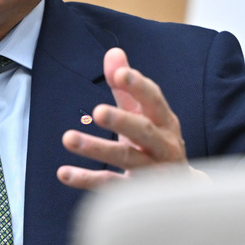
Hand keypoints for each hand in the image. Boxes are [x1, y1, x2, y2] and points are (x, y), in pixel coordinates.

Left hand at [58, 48, 202, 189]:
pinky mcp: (136, 192)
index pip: (154, 100)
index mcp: (165, 121)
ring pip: (126, 159)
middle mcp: (163, 145)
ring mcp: (152, 171)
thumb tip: (113, 52)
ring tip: (68, 138)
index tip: (119, 74)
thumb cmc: (156, 141)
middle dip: (122, 120)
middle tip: (98, 111)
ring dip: (97, 148)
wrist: (181, 190)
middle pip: (144, 132)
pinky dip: (86, 179)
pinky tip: (63, 172)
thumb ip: (127, 85)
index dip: (138, 86)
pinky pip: (110, 185)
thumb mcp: (145, 113)